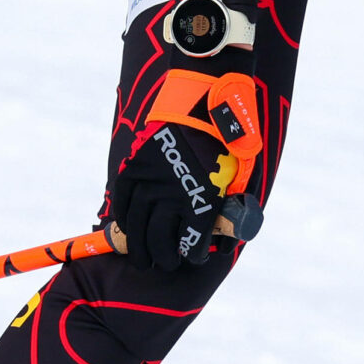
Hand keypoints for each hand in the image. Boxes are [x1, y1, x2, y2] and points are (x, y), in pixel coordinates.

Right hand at [109, 59, 267, 272]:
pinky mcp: (136, 166)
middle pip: (159, 241)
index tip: (194, 256)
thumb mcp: (240, 173)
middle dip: (164, 258)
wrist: (206, 99)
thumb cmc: (228, 137)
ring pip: (137, 226)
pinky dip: (123, 217)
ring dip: (138, 247)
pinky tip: (127, 227)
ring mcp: (151, 181)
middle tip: (165, 264)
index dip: (194, 255)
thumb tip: (227, 230)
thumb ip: (230, 204)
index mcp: (202, 201)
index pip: (191, 243)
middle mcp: (172, 196)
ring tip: (142, 258)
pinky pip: (123, 199)